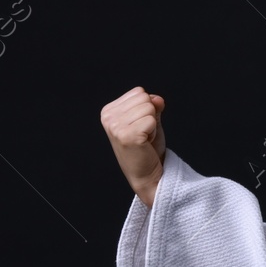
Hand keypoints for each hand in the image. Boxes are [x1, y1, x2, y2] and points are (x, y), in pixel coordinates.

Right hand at [101, 86, 165, 207]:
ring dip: (152, 124)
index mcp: (108, 111)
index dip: (146, 108)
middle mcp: (108, 118)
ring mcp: (115, 127)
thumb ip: (152, 105)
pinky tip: (146, 143)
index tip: (140, 126)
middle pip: (144, 97)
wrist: (147, 174)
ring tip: (144, 139)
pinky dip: (154, 131)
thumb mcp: (149, 120)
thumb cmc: (147, 147)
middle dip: (150, 115)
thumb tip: (157, 99)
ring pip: (149, 107)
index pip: (138, 92)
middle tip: (144, 134)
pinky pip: (152, 120)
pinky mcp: (127, 136)